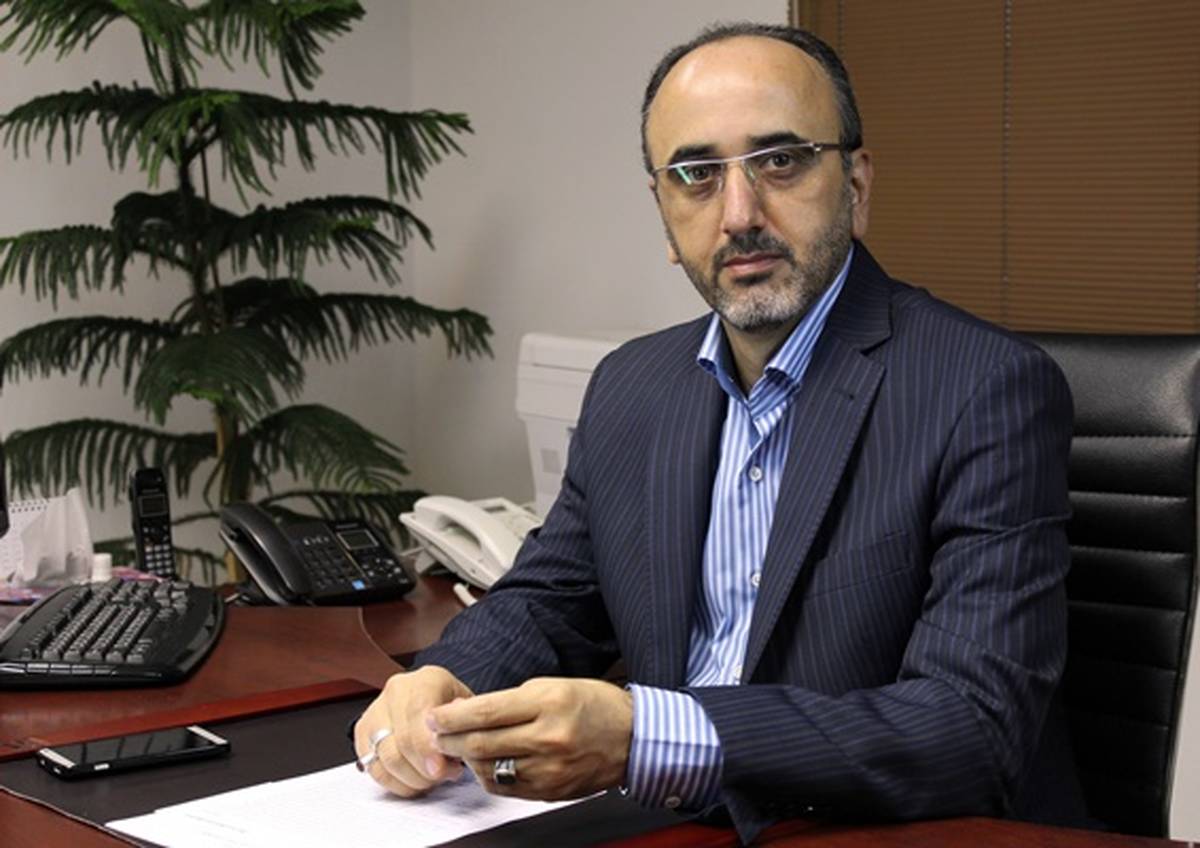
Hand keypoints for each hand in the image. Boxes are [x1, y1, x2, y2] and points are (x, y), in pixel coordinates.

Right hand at [354, 665, 472, 797]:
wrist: (435, 700)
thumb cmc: (453, 707)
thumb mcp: (470, 708)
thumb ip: (465, 725)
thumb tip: (459, 741)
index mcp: (425, 680)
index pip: (418, 714)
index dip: (427, 747)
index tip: (440, 769)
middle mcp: (396, 691)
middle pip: (401, 740)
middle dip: (423, 770)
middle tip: (443, 777)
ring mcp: (376, 711)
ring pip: (386, 758)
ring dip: (411, 778)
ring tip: (432, 779)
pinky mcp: (363, 732)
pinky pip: (374, 768)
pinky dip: (396, 783)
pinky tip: (414, 781)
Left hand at [428, 677, 632, 800]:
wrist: (632, 738)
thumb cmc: (594, 705)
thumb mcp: (553, 686)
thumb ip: (511, 700)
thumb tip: (469, 713)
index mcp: (548, 703)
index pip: (486, 712)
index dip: (452, 717)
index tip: (434, 716)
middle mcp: (548, 737)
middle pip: (482, 744)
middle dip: (449, 740)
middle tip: (435, 735)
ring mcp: (549, 769)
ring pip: (490, 770)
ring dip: (467, 760)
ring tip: (458, 748)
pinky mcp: (550, 791)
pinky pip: (506, 788)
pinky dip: (489, 776)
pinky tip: (485, 764)